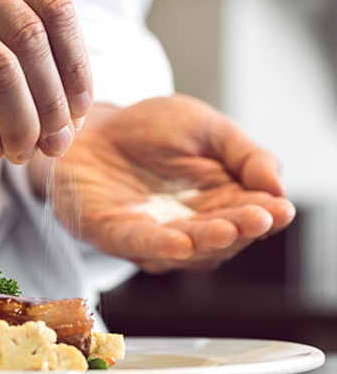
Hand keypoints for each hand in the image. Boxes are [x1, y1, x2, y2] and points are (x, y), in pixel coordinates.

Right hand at [0, 0, 91, 162]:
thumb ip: (13, 55)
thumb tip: (67, 114)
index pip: (53, 9)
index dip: (75, 66)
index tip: (80, 110)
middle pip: (31, 39)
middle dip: (53, 102)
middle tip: (59, 142)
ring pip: (1, 68)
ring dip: (23, 122)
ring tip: (25, 152)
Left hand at [39, 94, 295, 273]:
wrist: (93, 125)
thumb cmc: (148, 129)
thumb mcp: (205, 127)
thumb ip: (242, 154)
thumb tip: (277, 185)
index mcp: (216, 201)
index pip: (248, 215)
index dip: (265, 215)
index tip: (280, 209)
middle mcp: (187, 225)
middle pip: (221, 237)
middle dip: (240, 229)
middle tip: (259, 219)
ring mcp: (151, 235)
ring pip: (185, 248)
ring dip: (205, 242)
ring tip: (227, 229)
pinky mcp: (113, 233)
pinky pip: (137, 244)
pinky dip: (157, 246)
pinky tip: (179, 243)